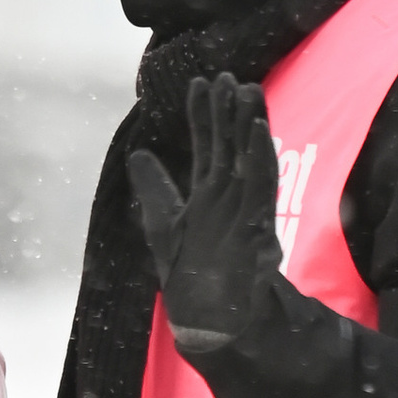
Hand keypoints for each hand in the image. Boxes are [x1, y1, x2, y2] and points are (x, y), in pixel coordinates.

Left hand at [127, 72, 283, 354]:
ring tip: (247, 89)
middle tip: (227, 76)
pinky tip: (255, 129)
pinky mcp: (257, 227)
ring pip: (249, 158)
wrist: (208, 321)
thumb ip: (154, 189)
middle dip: (228, 111)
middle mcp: (229, 197)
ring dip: (249, 124)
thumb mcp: (163, 224)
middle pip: (230, 145)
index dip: (203, 115)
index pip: (208, 145)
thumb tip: (137, 154)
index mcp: (209, 195)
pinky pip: (260, 186)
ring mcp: (245, 210)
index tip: (199, 83)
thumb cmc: (189, 277)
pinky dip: (258, 157)